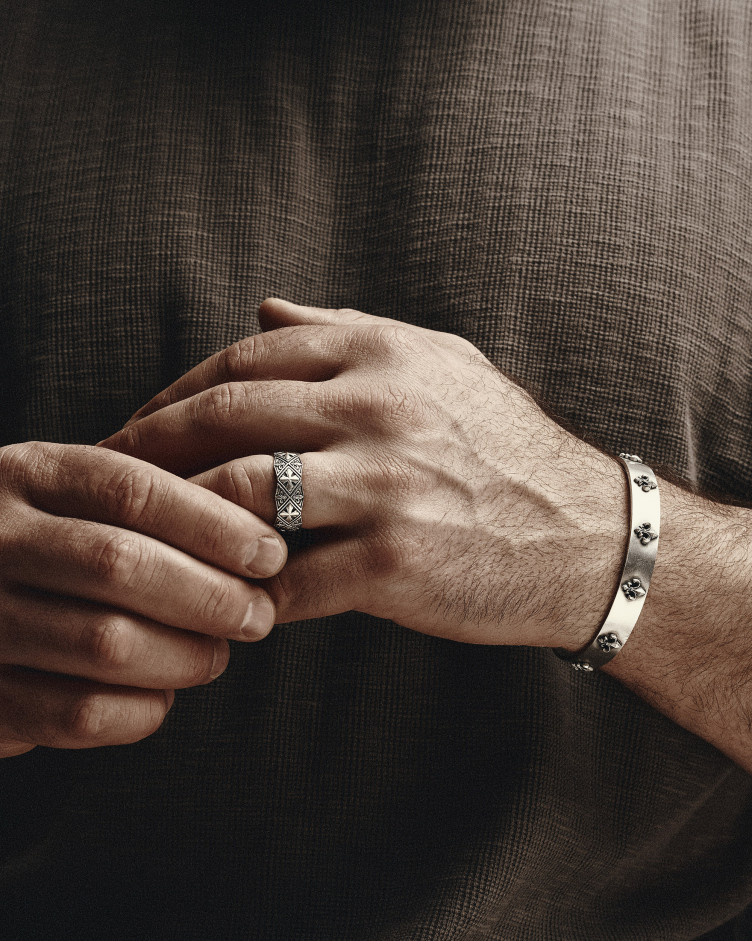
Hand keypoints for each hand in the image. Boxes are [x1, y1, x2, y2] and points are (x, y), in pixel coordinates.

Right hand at [0, 442, 285, 756]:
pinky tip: (161, 696)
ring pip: (106, 643)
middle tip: (257, 614)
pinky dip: (141, 710)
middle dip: (211, 596)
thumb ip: (138, 507)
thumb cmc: (35, 548)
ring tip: (215, 654)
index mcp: (26, 476)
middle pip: (122, 564)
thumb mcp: (65, 498)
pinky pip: (78, 713)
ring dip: (184, 656)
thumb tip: (255, 542)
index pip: (133, 491)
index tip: (268, 554)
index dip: (215, 525)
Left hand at [101, 299, 626, 649]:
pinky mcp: (393, 564)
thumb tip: (264, 303)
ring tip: (156, 541)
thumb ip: (346, 329)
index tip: (137, 423)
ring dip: (186, 521)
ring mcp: (384, 486)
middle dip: (151, 447)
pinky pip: (288, 580)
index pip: (243, 359)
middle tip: (110, 478)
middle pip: (224, 416)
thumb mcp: (438, 364)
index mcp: (381, 353)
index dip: (173, 391)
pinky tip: (225, 597)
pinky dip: (244, 592)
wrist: (584, 535)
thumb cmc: (504, 448)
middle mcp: (377, 408)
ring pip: (241, 495)